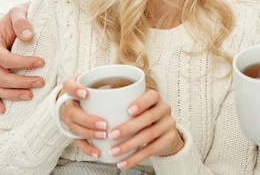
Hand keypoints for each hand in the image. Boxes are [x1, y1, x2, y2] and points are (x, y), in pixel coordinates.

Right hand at [0, 2, 44, 112]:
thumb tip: (28, 36)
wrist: (18, 20)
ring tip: (31, 95)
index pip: (3, 59)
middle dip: (21, 82)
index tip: (41, 62)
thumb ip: (21, 21)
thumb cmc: (19, 16)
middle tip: (41, 82)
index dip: (21, 63)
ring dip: (13, 94)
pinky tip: (4, 110)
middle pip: (0, 77)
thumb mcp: (19, 12)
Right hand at [57, 76, 106, 157]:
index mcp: (73, 87)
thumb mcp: (96, 77)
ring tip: (104, 135)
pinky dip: (87, 148)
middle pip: (72, 112)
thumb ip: (110, 76)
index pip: (69, 85)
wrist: (78, 96)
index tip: (86, 93)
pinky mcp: (73, 130)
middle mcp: (68, 102)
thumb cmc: (92, 85)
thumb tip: (136, 80)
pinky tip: (98, 152)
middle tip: (104, 124)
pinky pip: (77, 141)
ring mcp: (69, 117)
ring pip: (74, 127)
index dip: (75, 90)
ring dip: (89, 133)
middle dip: (87, 120)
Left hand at [63, 85, 184, 168]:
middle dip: (128, 128)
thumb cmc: (142, 117)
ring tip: (113, 152)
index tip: (128, 110)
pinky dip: (135, 158)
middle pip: (148, 118)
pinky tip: (122, 163)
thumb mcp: (136, 108)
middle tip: (111, 135)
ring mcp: (169, 124)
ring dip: (129, 145)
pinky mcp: (169, 139)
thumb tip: (90, 103)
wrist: (165, 133)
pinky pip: (152, 150)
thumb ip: (121, 104)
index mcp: (155, 98)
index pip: (152, 96)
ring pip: (149, 135)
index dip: (141, 102)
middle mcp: (164, 109)